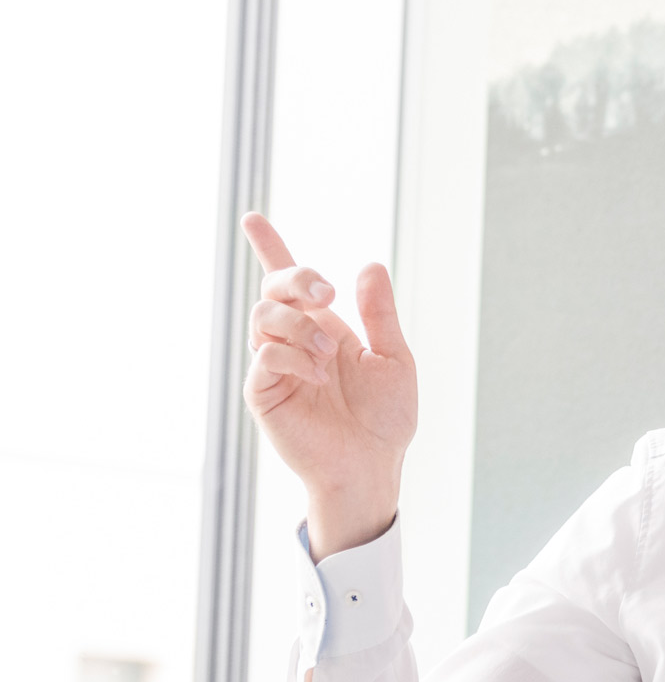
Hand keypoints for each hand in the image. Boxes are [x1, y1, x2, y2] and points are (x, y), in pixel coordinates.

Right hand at [242, 213, 416, 555]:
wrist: (373, 464)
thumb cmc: (385, 417)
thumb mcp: (394, 359)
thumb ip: (379, 315)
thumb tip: (369, 266)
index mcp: (324, 327)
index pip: (290, 283)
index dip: (270, 248)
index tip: (252, 218)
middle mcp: (294, 340)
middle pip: (272, 289)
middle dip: (295, 278)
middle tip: (326, 293)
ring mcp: (275, 366)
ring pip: (264, 317)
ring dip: (300, 326)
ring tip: (329, 356)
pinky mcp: (263, 393)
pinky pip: (263, 357)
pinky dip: (292, 357)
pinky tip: (317, 376)